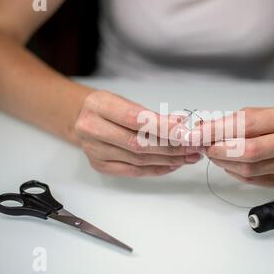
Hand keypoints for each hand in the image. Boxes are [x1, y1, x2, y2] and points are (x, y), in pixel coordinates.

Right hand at [75, 91, 201, 176]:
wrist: (81, 118)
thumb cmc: (107, 108)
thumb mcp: (125, 101)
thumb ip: (151, 114)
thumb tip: (180, 124)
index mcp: (98, 106)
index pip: (134, 119)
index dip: (161, 126)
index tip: (183, 131)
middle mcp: (92, 129)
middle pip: (138, 143)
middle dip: (170, 146)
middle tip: (192, 146)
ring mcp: (94, 150)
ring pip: (138, 160)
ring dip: (168, 159)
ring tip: (188, 156)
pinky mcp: (99, 165)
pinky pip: (133, 171)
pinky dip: (156, 169)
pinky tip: (172, 165)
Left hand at [195, 105, 273, 186]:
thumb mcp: (257, 113)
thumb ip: (230, 121)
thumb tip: (200, 131)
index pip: (247, 125)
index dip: (218, 131)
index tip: (197, 134)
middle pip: (249, 151)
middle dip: (220, 150)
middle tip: (203, 147)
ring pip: (248, 170)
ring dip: (224, 162)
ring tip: (213, 153)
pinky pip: (251, 180)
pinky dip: (233, 171)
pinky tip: (228, 162)